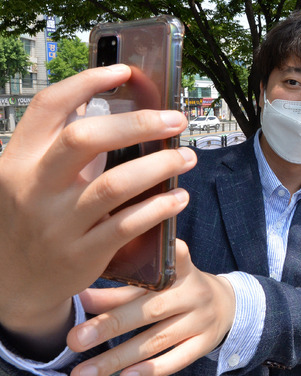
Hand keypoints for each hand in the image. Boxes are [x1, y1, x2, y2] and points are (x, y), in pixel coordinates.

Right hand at [0, 65, 194, 352]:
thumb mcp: (30, 180)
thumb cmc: (33, 218)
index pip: (48, 107)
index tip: (123, 70)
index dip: (86, 82)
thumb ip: (62, 150)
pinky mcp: (82, 254)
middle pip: (85, 138)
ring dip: (160, 166)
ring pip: (114, 184)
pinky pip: (128, 224)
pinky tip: (179, 197)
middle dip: (138, 123)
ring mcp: (57, 223)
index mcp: (18, 160)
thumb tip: (116, 110)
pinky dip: (159, 207)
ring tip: (188, 158)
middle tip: (176, 120)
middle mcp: (34, 187)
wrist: (13, 284)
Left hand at [67, 240, 235, 375]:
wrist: (226, 305)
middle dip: (110, 326)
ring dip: (117, 358)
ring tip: (83, 374)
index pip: (170, 258)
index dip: (155, 256)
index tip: (125, 249)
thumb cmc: (179, 291)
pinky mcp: (205, 343)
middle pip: (149, 309)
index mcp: (181, 269)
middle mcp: (193, 292)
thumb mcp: (157, 285)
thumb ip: (121, 292)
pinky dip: (151, 370)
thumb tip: (80, 297)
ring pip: (157, 340)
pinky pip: (178, 359)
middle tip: (75, 340)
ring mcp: (201, 319)